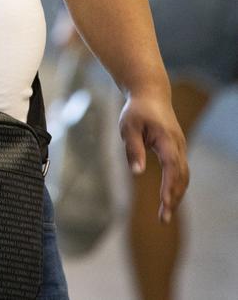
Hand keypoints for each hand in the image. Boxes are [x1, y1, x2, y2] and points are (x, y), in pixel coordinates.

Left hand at [119, 91, 188, 223]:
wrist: (151, 93)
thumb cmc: (137, 110)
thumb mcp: (128, 126)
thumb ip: (133, 148)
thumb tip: (137, 173)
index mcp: (166, 138)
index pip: (171, 166)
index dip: (169, 186)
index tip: (164, 203)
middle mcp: (178, 144)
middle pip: (181, 176)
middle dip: (173, 198)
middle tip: (163, 219)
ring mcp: (180, 147)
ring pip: (183, 175)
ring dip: (176, 195)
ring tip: (165, 214)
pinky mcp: (178, 149)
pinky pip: (181, 171)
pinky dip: (177, 186)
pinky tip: (169, 198)